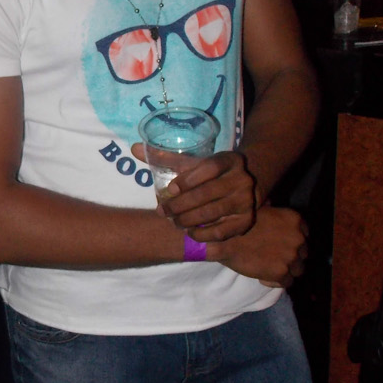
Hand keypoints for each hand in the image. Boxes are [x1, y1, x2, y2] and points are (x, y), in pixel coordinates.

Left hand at [132, 145, 256, 240]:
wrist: (248, 186)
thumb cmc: (212, 174)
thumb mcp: (195, 163)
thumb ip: (167, 158)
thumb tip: (134, 148)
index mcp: (229, 160)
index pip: (208, 168)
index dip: (187, 180)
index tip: (170, 189)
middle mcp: (241, 179)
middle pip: (206, 193)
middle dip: (179, 205)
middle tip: (163, 212)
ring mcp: (246, 201)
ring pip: (212, 213)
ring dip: (187, 220)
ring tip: (174, 222)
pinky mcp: (247, 221)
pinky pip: (221, 232)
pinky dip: (202, 234)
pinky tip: (190, 232)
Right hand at [207, 206, 307, 287]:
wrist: (223, 239)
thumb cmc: (238, 223)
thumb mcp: (260, 210)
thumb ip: (274, 214)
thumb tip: (273, 209)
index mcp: (296, 220)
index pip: (304, 235)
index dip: (292, 242)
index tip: (280, 245)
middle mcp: (299, 238)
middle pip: (303, 253)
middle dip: (290, 256)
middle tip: (272, 258)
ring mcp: (292, 256)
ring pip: (298, 269)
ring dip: (285, 270)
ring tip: (268, 268)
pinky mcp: (282, 272)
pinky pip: (287, 282)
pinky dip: (275, 281)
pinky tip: (262, 276)